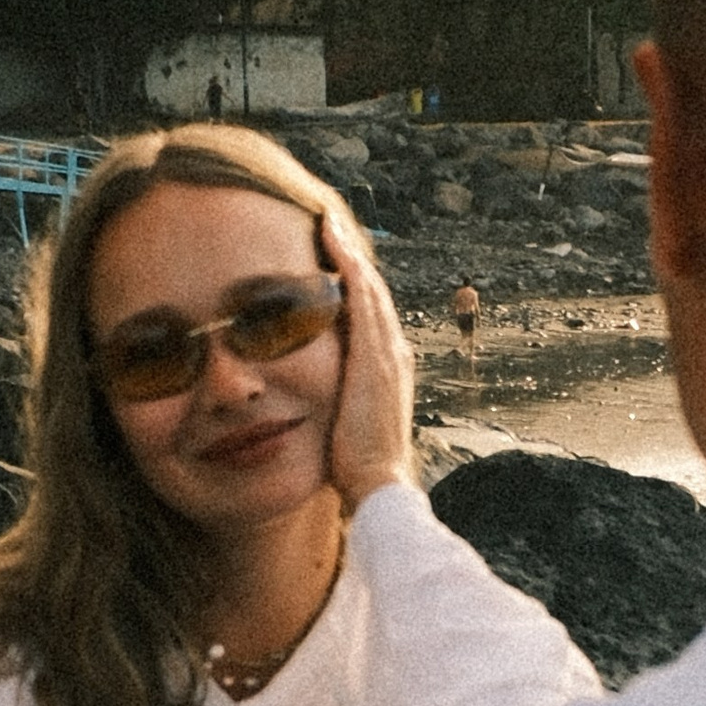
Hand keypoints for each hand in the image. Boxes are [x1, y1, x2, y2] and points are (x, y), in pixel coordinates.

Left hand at [320, 202, 416, 512]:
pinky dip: (349, 265)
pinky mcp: (375, 352)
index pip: (368, 314)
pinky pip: (361, 296)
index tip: (330, 258)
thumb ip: (334, 405)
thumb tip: (312, 403)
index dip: (351, 283)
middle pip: (371, 291)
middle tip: (328, 224)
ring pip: (368, 286)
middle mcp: (394, 352)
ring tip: (328, 221)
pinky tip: (333, 242)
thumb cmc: (356, 466)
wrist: (378, 484)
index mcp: (388, 368)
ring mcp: (388, 350)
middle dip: (351, 257)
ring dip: (349, 251)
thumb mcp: (344, 425)